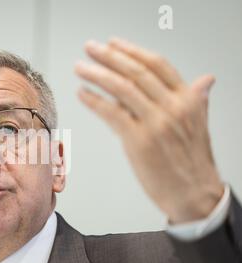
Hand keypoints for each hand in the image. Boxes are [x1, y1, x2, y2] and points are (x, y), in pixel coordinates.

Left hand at [75, 38, 224, 223]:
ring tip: (80, 67)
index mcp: (188, 99)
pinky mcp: (139, 141)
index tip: (114, 44)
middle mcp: (172, 107)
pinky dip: (94, 101)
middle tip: (90, 48)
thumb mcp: (200, 125)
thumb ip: (198, 99)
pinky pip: (112, 113)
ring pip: (122, 89)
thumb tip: (204, 80)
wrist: (194, 195)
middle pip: (136, 72)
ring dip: (97, 74)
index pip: (158, 65)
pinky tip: (82, 93)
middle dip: (109, 57)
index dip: (133, 51)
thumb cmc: (193, 163)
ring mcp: (155, 123)